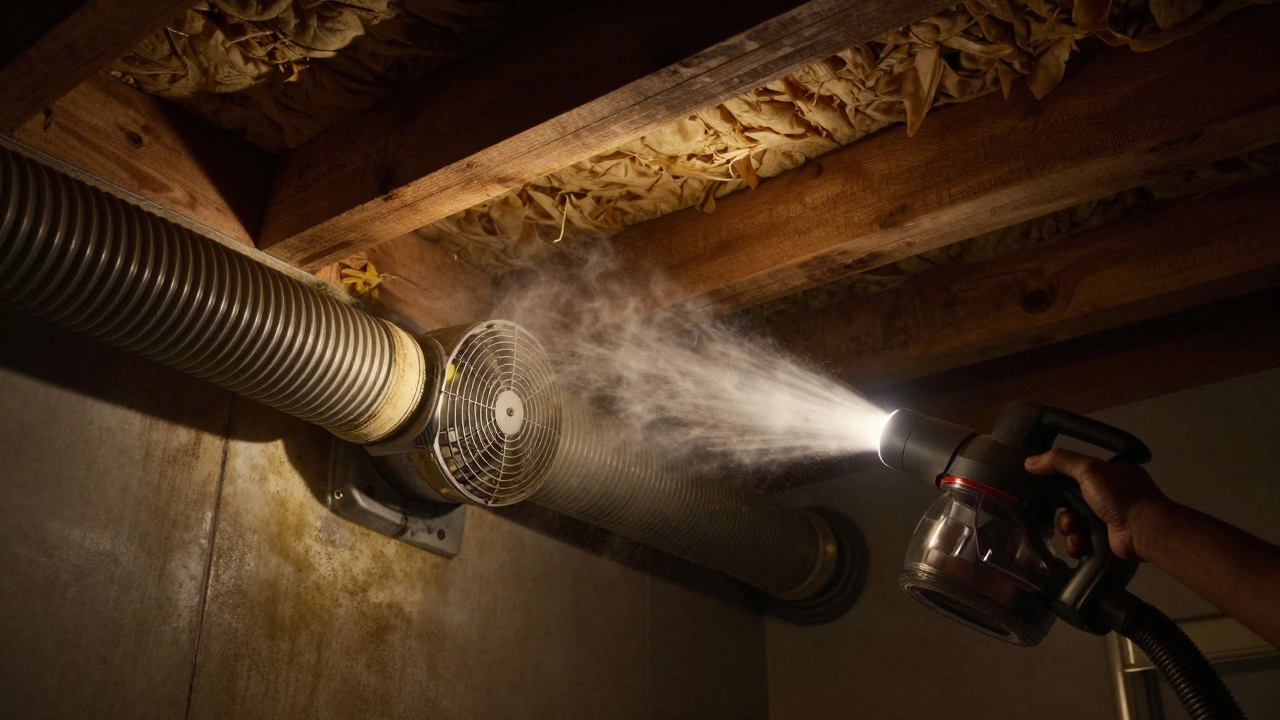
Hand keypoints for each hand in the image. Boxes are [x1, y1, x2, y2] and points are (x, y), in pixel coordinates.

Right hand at [1024, 448, 1169, 560]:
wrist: (1143, 530)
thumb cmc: (1120, 495)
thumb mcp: (1089, 469)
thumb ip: (1059, 461)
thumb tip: (1029, 462)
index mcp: (1108, 474)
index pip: (1075, 474)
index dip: (1058, 481)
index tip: (1044, 488)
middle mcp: (1108, 495)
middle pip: (1069, 502)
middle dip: (1062, 510)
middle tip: (1063, 513)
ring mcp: (1107, 519)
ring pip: (1073, 523)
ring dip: (1068, 527)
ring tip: (1075, 529)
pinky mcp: (1104, 540)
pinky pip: (1080, 541)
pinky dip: (1077, 543)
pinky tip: (1081, 543)